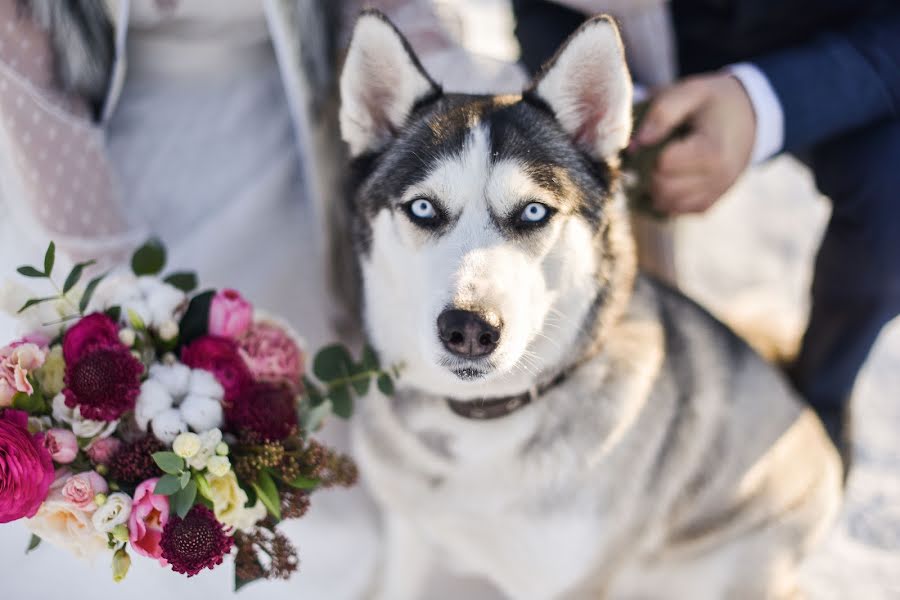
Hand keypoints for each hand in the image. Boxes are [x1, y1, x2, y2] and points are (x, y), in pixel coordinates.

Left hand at [633, 74, 755, 214]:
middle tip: (649, 153)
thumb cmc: (715, 101)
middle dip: (648, 171)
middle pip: (662, 189)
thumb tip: (635, 145)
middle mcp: (717, 179)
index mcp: (713, 152)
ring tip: (657, 164)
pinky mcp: (709, 203)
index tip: (652, 137)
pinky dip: (666, 197)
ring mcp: (715, 194)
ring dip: (653, 187)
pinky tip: (668, 177)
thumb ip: (662, 113)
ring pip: (666, 205)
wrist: (750, 116)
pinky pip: (677, 210)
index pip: (662, 166)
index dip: (649, 151)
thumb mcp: (691, 92)